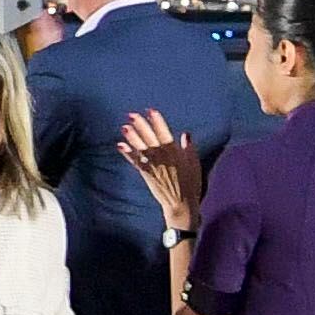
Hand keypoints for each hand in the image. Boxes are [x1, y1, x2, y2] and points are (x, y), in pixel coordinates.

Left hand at [116, 108, 203, 225]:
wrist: (181, 203)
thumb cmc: (191, 183)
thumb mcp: (194, 163)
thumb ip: (189, 148)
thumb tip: (186, 134)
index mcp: (175, 153)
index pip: (164, 133)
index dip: (157, 121)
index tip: (151, 111)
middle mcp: (162, 158)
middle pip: (149, 138)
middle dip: (141, 126)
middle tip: (132, 114)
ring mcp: (153, 166)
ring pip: (140, 148)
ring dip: (132, 137)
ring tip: (124, 127)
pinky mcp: (146, 174)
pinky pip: (135, 162)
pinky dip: (127, 154)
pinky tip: (120, 146)